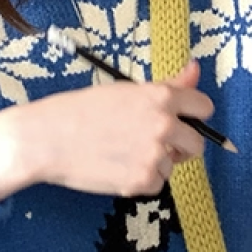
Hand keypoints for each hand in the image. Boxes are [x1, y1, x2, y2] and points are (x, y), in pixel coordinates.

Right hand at [0, 60, 212, 199]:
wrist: (47, 138)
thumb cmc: (81, 109)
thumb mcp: (126, 90)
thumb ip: (168, 85)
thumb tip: (196, 68)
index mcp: (160, 97)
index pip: (203, 108)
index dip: (193, 115)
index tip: (181, 120)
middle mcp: (163, 125)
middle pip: (197, 143)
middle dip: (181, 145)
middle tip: (153, 143)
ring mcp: (154, 155)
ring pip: (173, 164)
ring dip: (156, 162)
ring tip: (123, 152)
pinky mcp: (142, 182)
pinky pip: (157, 184)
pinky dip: (142, 180)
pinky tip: (118, 167)